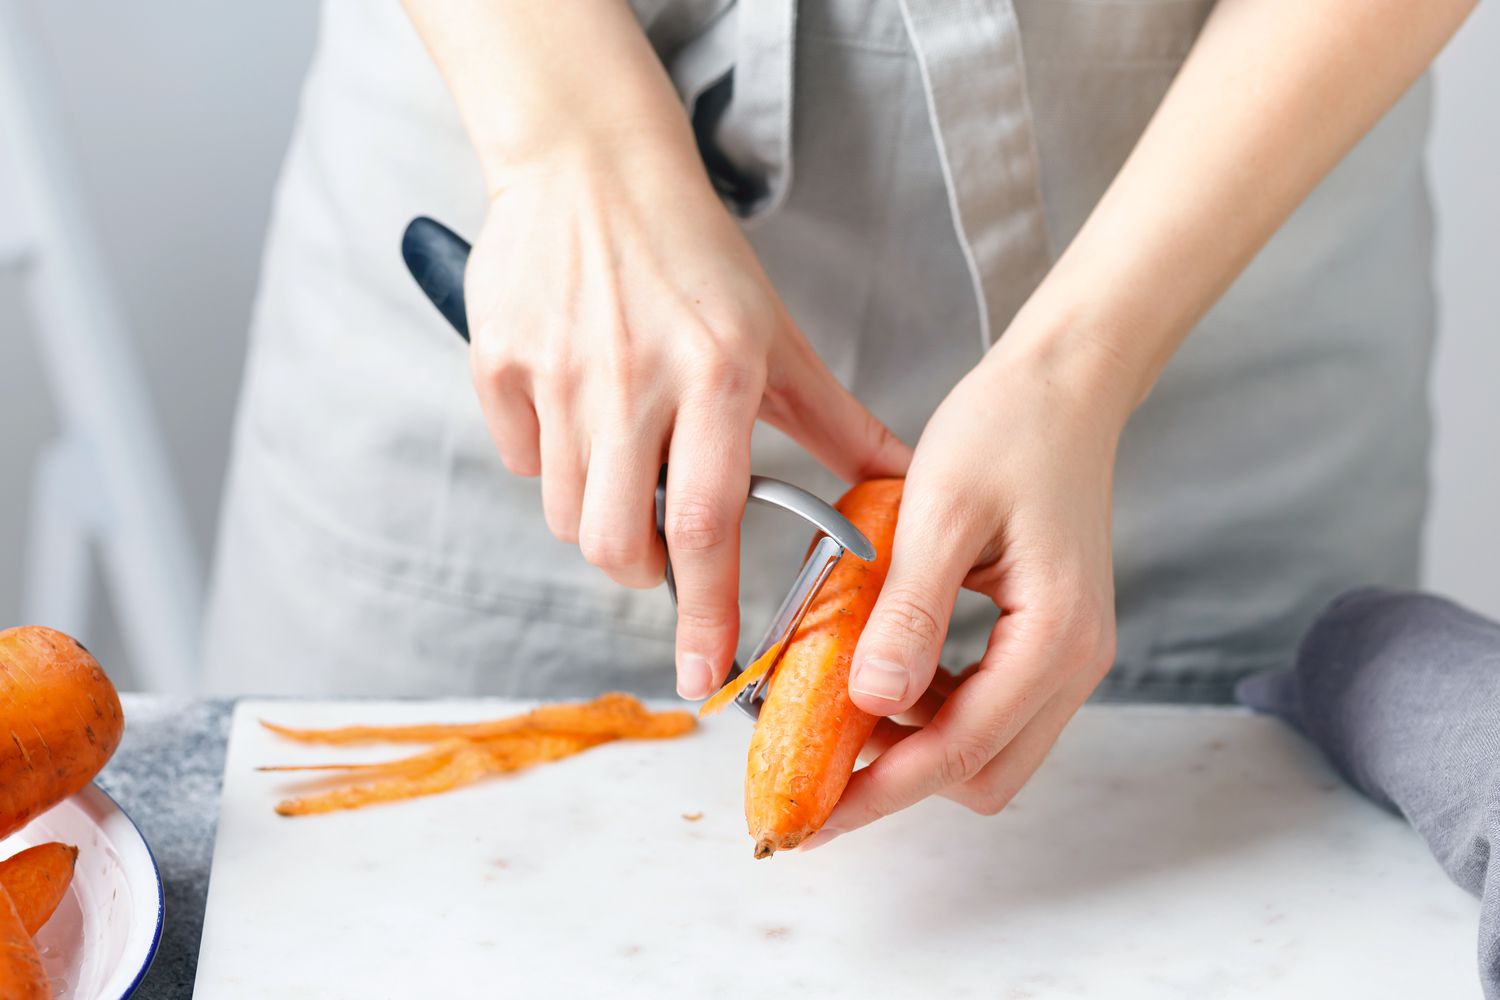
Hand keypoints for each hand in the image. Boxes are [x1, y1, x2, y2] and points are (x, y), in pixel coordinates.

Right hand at [464, 138, 910, 699]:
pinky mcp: (498, 361)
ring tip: (624, 460)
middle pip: (616, 542)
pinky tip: (576, 411)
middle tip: (660, 546)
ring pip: (563, 512)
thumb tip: (896, 484)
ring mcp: (556, 370)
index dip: (706, 612)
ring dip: (597, 515)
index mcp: (716, 374)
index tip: (704, 674)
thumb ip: (831, 420)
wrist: (591, 165)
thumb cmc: (693, 254)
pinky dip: (548, 459)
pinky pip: (518, 458)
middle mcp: (632, 378)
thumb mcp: (774, 334)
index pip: (706, 525)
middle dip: (641, 572)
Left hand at [807, 332, 1133, 844]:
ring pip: (986, 746)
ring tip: (838, 706)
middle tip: (815, 764)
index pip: (959, 751)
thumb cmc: (1007, 430)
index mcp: (1054, 637)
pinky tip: (882, 666)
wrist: (1062, 385)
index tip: (809, 818)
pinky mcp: (1046, 638)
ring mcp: (1065, 654)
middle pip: (981, 772)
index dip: (877, 793)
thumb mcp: (942, 513)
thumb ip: (910, 612)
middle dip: (896, 780)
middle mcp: (1073, 661)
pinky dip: (931, 704)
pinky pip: (987, 704)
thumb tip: (871, 702)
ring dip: (912, 741)